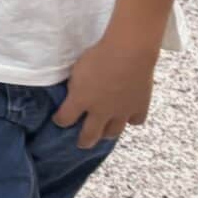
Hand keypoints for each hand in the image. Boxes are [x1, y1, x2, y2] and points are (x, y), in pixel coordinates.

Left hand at [55, 32, 156, 147]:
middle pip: (90, 135)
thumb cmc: (98, 55)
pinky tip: (128, 117)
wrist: (128, 54)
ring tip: (103, 133)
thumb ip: (75, 85)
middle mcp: (100, 111)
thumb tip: (75, 93)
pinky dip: (130, 120)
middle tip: (81, 144)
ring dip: (106, 134)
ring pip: (113, 132)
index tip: (59, 120)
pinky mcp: (139, 108)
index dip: (60, 121)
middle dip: (83, 141)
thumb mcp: (77, 69)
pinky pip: (134, 121)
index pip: (65, 119)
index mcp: (80, 100)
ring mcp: (121, 112)